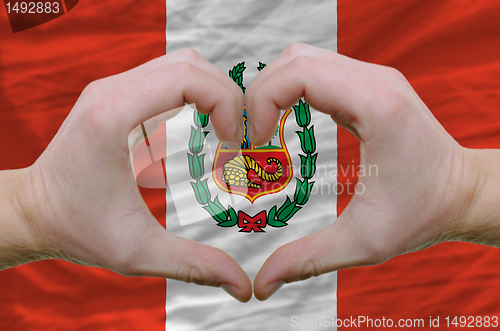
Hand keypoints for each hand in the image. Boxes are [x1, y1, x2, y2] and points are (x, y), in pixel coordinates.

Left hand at [2, 49, 251, 301]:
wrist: (34, 212)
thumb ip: (194, 265)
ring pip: (181, 64)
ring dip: (214, 91)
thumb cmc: (78, 228)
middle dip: (227, 94)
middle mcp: (112, 90)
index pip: (187, 77)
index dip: (226, 103)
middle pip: (190, 64)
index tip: (234, 142)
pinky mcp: (118, 95)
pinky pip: (168, 76)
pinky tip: (207, 125)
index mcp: (114, 115)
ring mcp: (113, 88)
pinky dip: (197, 93)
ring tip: (228, 130)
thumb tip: (243, 285)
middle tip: (239, 136)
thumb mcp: (138, 252)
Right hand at [246, 43, 490, 300]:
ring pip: (302, 58)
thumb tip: (260, 286)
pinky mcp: (369, 83)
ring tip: (261, 130)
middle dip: (258, 93)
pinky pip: (317, 70)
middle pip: (294, 59)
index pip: (299, 73)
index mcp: (376, 106)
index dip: (261, 101)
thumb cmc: (422, 214)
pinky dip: (289, 89)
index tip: (254, 142)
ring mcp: (373, 76)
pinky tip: (282, 121)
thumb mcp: (363, 242)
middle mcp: (375, 79)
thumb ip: (307, 260)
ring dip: (271, 88)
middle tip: (248, 137)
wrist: (463, 192)